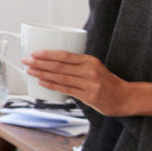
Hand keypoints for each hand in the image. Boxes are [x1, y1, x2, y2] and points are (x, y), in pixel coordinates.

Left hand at [27, 51, 151, 117]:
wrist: (125, 97)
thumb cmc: (107, 81)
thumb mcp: (94, 67)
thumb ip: (77, 64)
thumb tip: (52, 61)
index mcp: (90, 60)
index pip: (64, 55)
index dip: (47, 54)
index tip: (33, 53)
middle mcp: (89, 71)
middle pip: (59, 66)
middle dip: (40, 63)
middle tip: (26, 61)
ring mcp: (89, 84)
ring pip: (60, 78)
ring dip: (42, 74)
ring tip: (30, 71)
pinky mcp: (88, 96)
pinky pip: (66, 90)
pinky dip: (51, 85)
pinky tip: (41, 82)